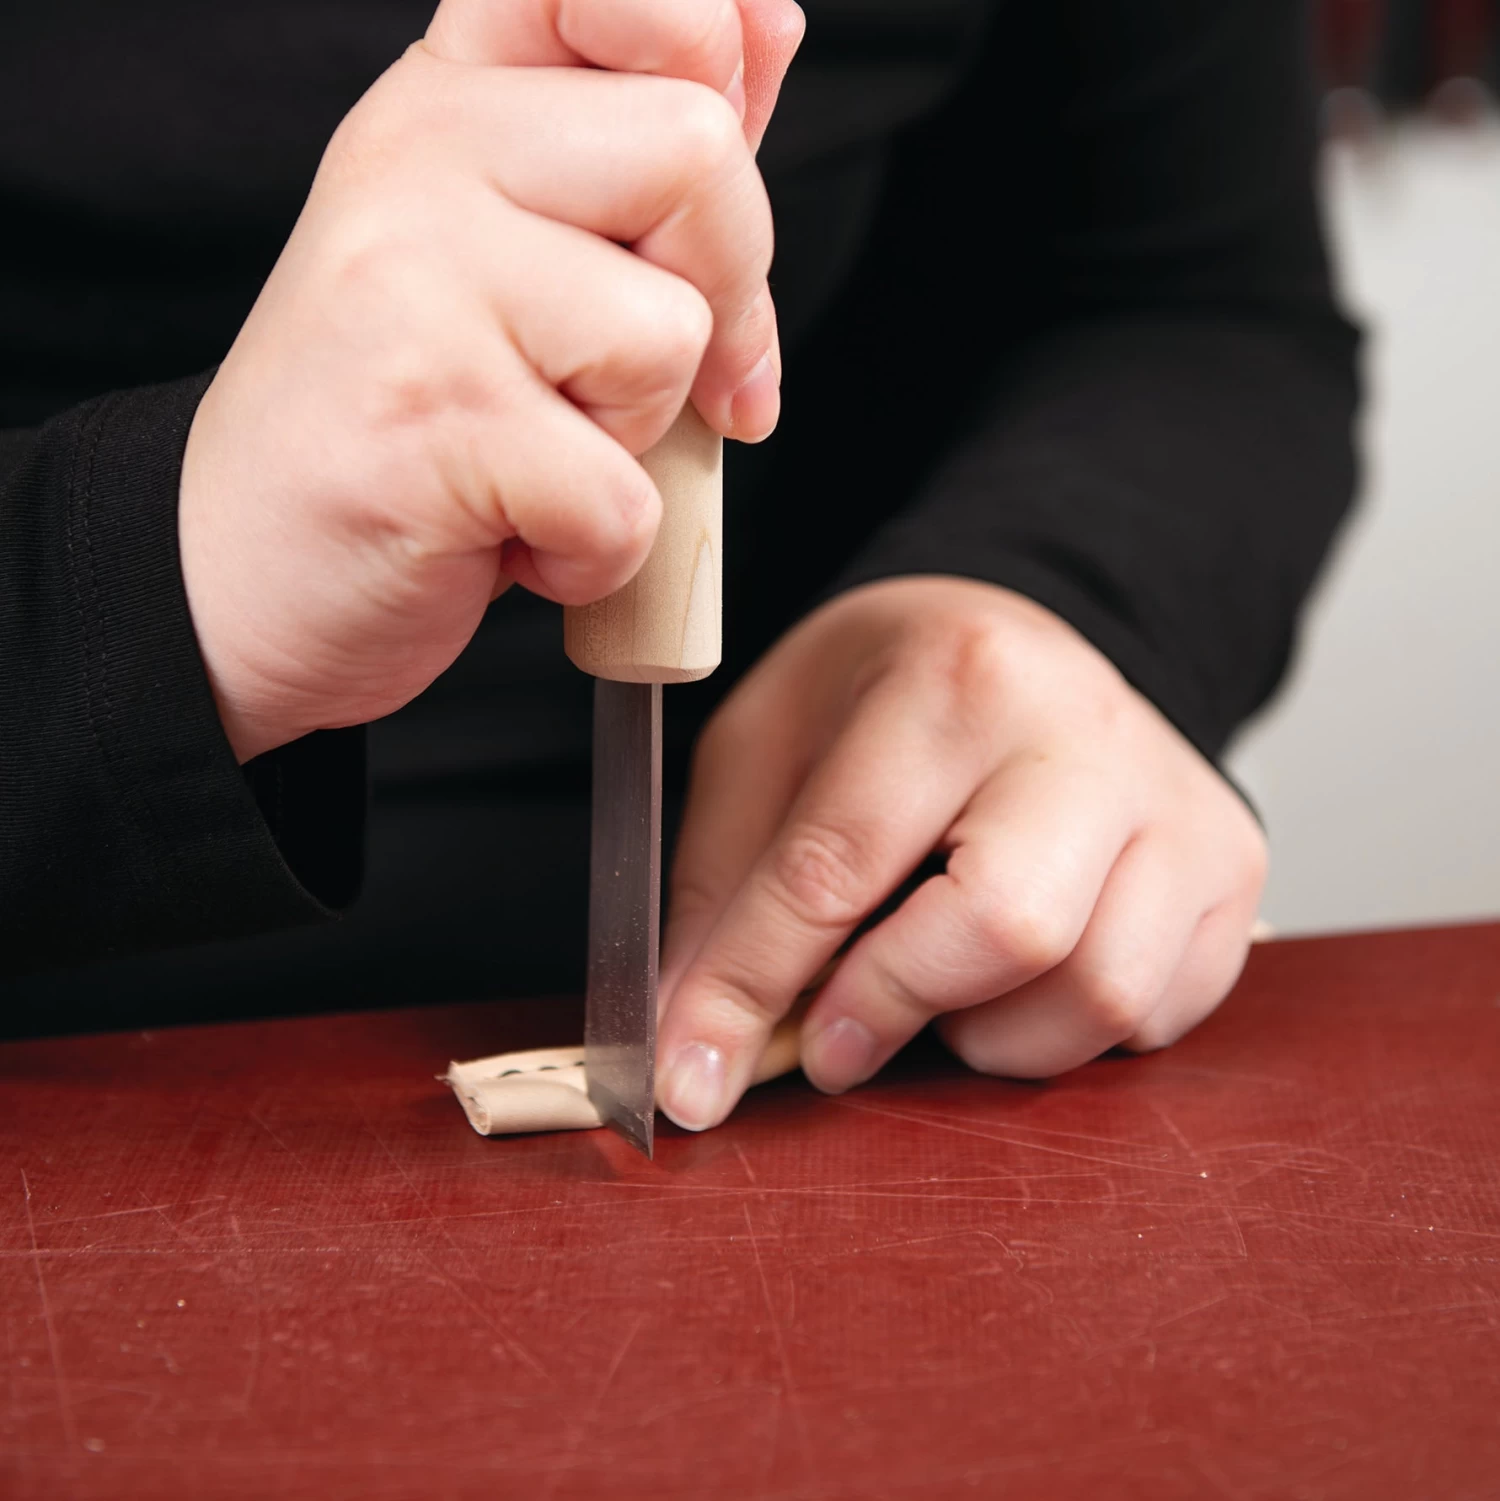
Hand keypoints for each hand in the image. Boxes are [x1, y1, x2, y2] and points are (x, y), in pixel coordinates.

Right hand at [180, 0, 803, 761]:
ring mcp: (412, 278)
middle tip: (631, 382)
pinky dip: (598, 553)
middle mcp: (422, 153)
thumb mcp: (517, 256)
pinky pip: (624, 497)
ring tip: (536, 455)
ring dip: (636, 440)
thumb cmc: (407, 423)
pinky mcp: (430, 419)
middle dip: (723, 302)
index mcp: (453, 97)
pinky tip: (515, 536)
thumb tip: (771, 26)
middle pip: (697, 151)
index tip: (692, 183)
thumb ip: (641, 153)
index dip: (704, 48)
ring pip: (670, 334)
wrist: (249, 570)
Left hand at [656, 576, 1267, 1129]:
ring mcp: (1179, 802)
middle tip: (836, 1039)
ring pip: (1097, 994)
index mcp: (955, 678)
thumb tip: (691, 1046)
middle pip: (1009, 930)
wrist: (1023, 644)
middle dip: (896, 1008)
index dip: (751, 988)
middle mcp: (1085, 733)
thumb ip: (726, 890)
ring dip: (988, 1035)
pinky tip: (1019, 977)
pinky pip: (1155, 1013)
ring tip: (938, 983)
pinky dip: (1067, 1031)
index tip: (692, 1079)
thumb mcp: (769, 746)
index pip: (840, 864)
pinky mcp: (1230, 868)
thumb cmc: (886, 695)